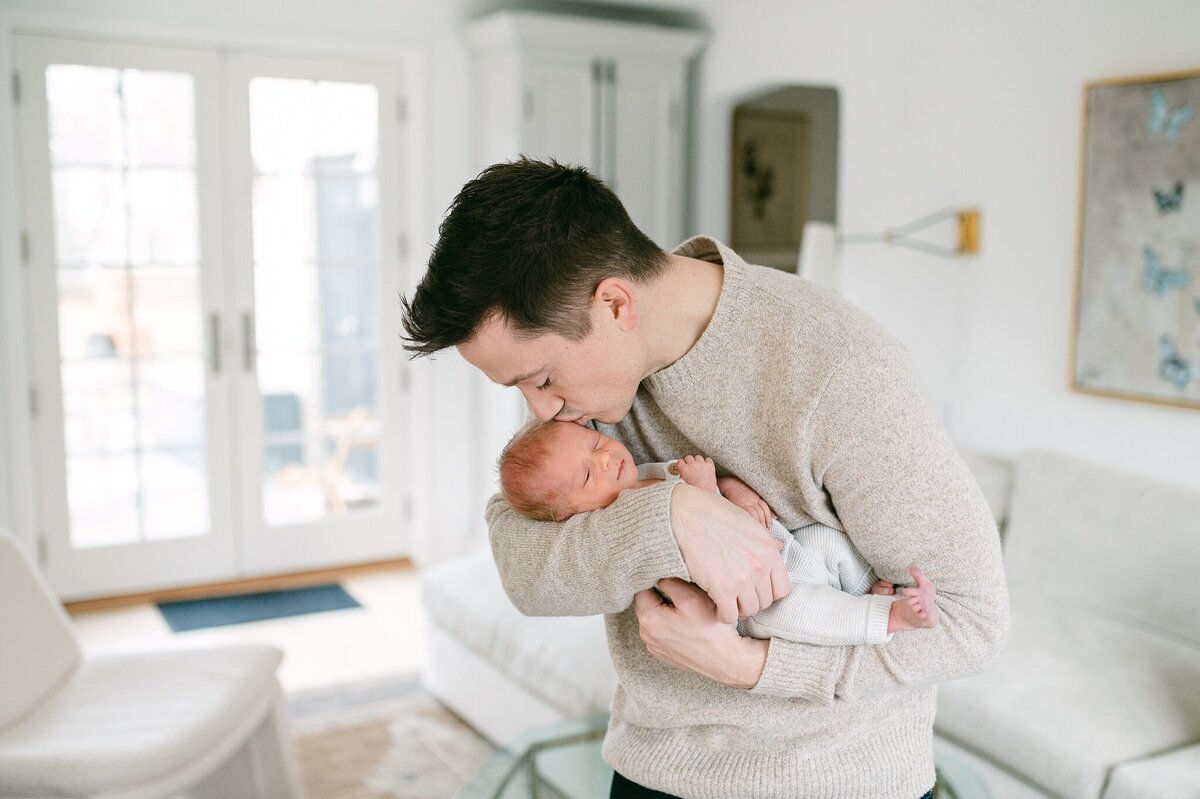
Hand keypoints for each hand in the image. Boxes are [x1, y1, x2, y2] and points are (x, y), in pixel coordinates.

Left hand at [634, 578, 768, 687]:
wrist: (727, 660)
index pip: (641, 588)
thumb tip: (658, 575)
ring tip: (684, 607)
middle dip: (658, 594)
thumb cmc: (711, 629)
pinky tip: (686, 623)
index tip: (668, 574)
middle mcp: (646, 635)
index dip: (654, 578)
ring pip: (653, 617)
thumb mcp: (691, 598)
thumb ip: (670, 582)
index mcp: (649, 619)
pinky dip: (668, 624)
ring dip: (663, 609)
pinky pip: (660, 631)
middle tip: (679, 589)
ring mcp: (654, 647)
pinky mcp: (664, 653)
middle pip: (645, 603)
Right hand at [669, 483, 789, 623]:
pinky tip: (715, 606)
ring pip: (748, 611)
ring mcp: (743, 577)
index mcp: (769, 550)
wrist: (685, 514)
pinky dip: (722, 615)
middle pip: (765, 602)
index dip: (767, 593)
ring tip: (725, 601)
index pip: (782, 589)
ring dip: (737, 609)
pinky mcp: (723, 587)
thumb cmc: (714, 515)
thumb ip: (766, 540)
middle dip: (750, 602)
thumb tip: (780, 547)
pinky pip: (729, 615)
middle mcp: (760, 565)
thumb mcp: (748, 522)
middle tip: (736, 597)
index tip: (754, 591)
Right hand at [675, 455, 718, 491]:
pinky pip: (708, 459)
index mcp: (684, 469)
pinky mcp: (710, 466)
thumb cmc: (695, 493)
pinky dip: (707, 462)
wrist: (706, 495)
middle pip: (688, 457)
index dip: (681, 465)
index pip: (679, 461)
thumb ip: (681, 477)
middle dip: (688, 462)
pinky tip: (705, 467)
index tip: (682, 467)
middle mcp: (693, 465)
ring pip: (698, 457)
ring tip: (698, 468)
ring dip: (697, 461)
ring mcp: (702, 464)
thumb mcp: (683, 485)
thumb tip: (681, 476)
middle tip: (690, 468)